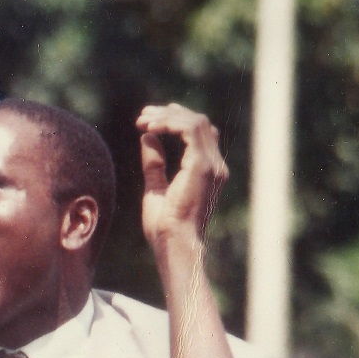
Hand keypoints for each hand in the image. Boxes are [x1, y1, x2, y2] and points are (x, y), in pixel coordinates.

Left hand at [136, 103, 230, 252]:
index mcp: (209, 172)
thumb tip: (148, 137)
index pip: (201, 134)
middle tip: (143, 115)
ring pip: (195, 122)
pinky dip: (169, 123)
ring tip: (142, 120)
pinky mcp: (201, 165)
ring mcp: (212, 165)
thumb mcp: (156, 189)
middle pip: (199, 123)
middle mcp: (216, 166)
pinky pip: (189, 130)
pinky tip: (150, 127)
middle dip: (170, 114)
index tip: (151, 120)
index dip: (177, 120)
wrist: (175, 243)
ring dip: (166, 116)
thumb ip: (155, 164)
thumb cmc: (165, 227)